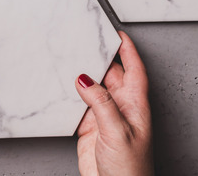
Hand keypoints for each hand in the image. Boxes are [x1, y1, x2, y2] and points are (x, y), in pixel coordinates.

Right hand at [75, 31, 153, 175]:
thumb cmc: (131, 169)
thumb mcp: (117, 131)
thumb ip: (101, 103)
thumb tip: (84, 78)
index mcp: (135, 105)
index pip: (134, 70)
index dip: (128, 51)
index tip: (118, 34)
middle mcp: (121, 108)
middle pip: (111, 75)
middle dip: (100, 58)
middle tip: (85, 41)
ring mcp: (105, 117)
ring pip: (93, 88)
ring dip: (83, 76)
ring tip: (70, 59)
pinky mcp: (90, 128)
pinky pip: (79, 105)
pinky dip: (70, 95)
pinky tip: (62, 88)